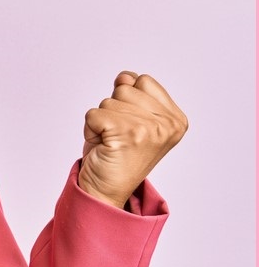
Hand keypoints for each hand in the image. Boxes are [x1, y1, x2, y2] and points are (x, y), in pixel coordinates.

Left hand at [79, 71, 187, 208]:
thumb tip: (124, 77)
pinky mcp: (126, 135)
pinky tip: (102, 146)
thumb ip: (133, 93)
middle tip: (117, 136)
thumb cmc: (117, 154)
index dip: (127, 100)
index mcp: (176, 119)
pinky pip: (93, 114)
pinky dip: (90, 129)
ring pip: (108, 101)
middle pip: (125, 89)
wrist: (106, 189)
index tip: (130, 126)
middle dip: (113, 110)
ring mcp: (149, 129)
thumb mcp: (130, 118)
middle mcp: (168, 124)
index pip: (143, 81)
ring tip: (110, 142)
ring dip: (101, 121)